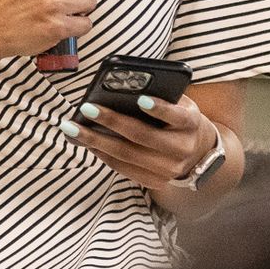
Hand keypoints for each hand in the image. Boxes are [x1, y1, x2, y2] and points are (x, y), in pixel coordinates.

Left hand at [63, 93, 216, 190]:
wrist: (196, 150)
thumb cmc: (178, 117)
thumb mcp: (179, 102)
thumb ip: (160, 95)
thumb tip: (124, 87)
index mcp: (191, 123)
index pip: (176, 116)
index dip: (159, 109)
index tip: (140, 99)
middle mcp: (182, 148)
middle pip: (143, 136)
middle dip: (112, 122)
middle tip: (87, 108)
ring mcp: (169, 169)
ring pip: (128, 155)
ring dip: (97, 141)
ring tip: (73, 128)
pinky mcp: (155, 181)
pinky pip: (123, 169)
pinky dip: (102, 154)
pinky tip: (85, 142)